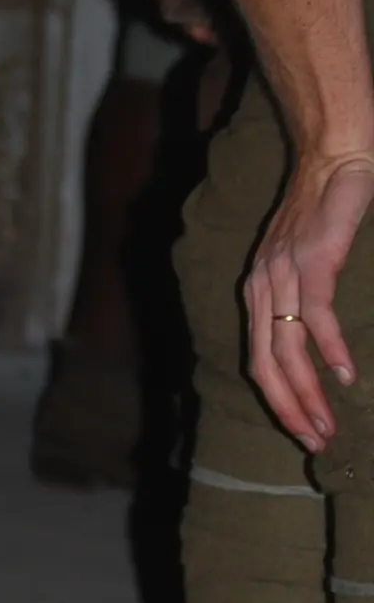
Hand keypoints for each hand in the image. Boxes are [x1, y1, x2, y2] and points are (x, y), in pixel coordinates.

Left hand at [245, 153, 373, 450]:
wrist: (332, 159)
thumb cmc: (323, 214)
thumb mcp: (304, 264)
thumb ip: (301, 303)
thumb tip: (319, 350)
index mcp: (256, 293)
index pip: (258, 361)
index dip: (278, 401)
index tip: (302, 431)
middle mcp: (261, 287)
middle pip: (265, 365)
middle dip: (289, 409)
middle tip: (315, 442)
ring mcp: (283, 274)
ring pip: (286, 349)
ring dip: (308, 392)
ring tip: (329, 424)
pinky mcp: (312, 260)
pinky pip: (315, 315)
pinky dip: (330, 349)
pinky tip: (346, 375)